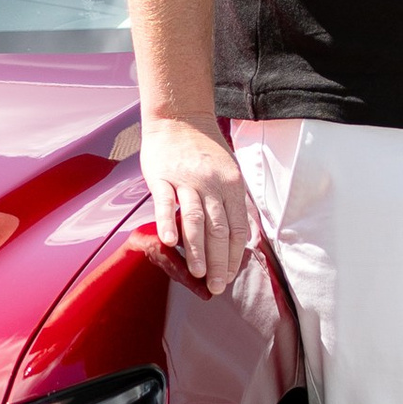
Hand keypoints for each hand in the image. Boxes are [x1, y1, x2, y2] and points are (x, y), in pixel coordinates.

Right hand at [142, 114, 254, 296]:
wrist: (179, 117)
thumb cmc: (205, 148)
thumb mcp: (229, 171)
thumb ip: (233, 202)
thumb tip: (241, 237)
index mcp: (231, 184)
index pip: (236, 227)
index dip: (233, 255)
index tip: (229, 276)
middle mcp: (211, 183)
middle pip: (217, 229)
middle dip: (218, 261)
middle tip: (216, 286)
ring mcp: (186, 179)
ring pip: (194, 220)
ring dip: (196, 250)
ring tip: (197, 274)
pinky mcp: (161, 176)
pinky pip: (165, 202)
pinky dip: (168, 222)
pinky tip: (168, 242)